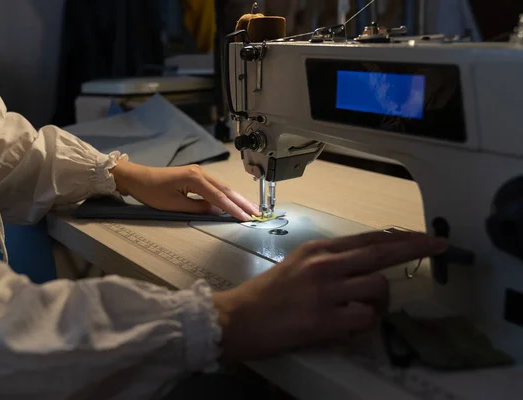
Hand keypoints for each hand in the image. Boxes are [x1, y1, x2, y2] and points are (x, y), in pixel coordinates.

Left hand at [110, 160, 258, 220]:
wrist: (138, 178)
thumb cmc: (152, 192)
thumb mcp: (173, 205)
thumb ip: (197, 208)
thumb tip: (217, 212)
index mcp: (195, 178)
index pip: (219, 197)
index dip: (233, 209)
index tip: (246, 218)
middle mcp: (200, 173)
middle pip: (226, 189)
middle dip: (242, 202)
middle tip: (257, 213)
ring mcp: (199, 173)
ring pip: (223, 187)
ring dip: (237, 199)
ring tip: (251, 209)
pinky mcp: (197, 176)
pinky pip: (216, 187)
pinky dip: (227, 195)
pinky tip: (235, 202)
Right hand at [213, 230, 447, 359]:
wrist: (238, 318)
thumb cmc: (267, 293)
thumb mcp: (298, 265)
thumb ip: (330, 262)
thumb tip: (365, 267)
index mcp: (318, 250)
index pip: (368, 239)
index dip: (401, 238)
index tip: (425, 237)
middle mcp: (324, 265)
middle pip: (381, 254)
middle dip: (416, 249)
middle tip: (439, 247)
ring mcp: (325, 292)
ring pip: (377, 289)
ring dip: (380, 303)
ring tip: (364, 312)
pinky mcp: (323, 320)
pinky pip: (364, 318)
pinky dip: (364, 323)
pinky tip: (348, 326)